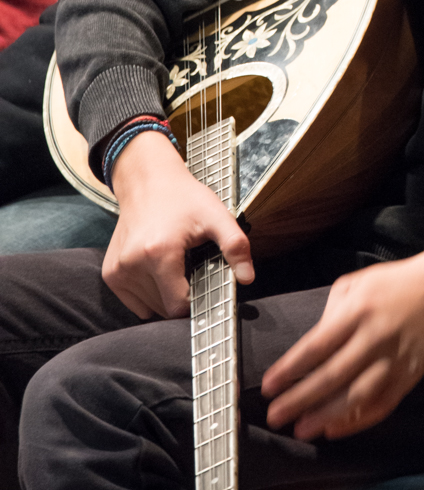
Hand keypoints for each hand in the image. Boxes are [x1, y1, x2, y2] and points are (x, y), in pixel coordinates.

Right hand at [102, 130, 253, 319]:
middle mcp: (132, 264)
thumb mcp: (216, 215)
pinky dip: (149, 294)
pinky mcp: (110, 273)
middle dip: (182, 296)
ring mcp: (117, 270)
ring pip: (148, 307)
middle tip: (191, 269)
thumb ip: (235, 246)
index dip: (196, 301)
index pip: (177, 306)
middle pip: (163, 308)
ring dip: (164, 296)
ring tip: (174, 266)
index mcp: (159, 253)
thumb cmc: (183, 197)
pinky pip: (134, 302)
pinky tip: (158, 270)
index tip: (204, 284)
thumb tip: (248, 277)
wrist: (147, 181)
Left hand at [262, 244, 423, 439]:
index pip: (316, 347)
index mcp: (357, 312)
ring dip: (325, 417)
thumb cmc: (395, 282)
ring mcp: (394, 360)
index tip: (268, 386)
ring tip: (300, 430)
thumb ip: (331, 313)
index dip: (290, 370)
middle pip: (331, 376)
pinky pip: (381, 405)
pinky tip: (335, 429)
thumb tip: (312, 348)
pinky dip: (357, 421)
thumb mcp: (356, 284)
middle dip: (299, 400)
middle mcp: (374, 338)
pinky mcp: (409, 376)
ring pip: (356, 397)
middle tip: (275, 416)